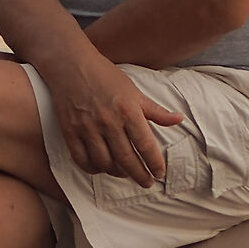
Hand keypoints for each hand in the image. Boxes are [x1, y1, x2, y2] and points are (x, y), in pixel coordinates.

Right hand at [44, 49, 183, 185]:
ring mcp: (87, 128)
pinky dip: (93, 168)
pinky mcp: (70, 131)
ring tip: (125, 173)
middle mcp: (108, 121)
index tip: (159, 173)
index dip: (154, 163)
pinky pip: (82, 159)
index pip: (145, 145)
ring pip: (104, 162)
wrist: (71, 64)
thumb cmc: (105, 76)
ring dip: (117, 173)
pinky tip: (101, 168)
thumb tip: (178, 120)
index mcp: (128, 110)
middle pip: (126, 159)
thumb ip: (155, 110)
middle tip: (147, 182)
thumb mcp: (134, 90)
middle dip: (139, 175)